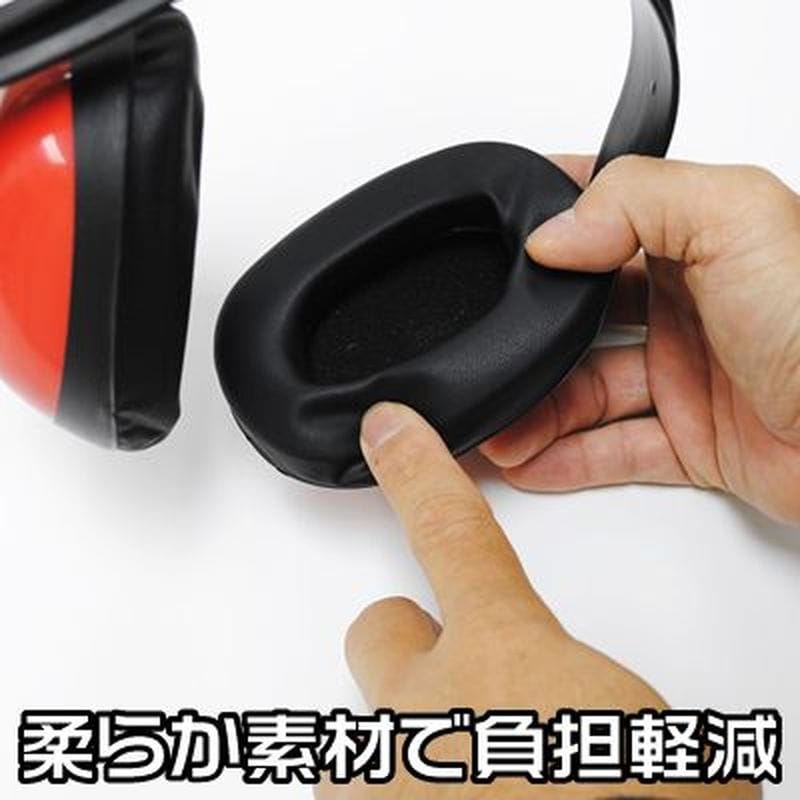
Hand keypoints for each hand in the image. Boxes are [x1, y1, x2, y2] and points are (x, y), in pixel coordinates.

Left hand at [317, 403, 757, 798]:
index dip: (417, 469)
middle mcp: (424, 712)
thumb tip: (575, 711)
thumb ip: (587, 693)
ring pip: (366, 739)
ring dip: (408, 755)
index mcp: (507, 657)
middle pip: (380, 631)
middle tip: (461, 696)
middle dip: (413, 650)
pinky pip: (364, 798)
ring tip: (467, 783)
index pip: (449, 527)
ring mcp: (384, 785)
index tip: (390, 431)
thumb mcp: (641, 728)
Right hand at [481, 156, 799, 525]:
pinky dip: (569, 458)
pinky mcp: (695, 438)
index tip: (493, 246)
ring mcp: (688, 374)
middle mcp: (690, 304)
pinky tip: (529, 461)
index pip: (605, 218)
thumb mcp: (740, 219)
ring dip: (537, 410)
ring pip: (588, 390)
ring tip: (497, 430)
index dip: (548, 227)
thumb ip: (638, 200)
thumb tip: (555, 234)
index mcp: (700, 239)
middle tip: (486, 357)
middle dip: (528, 339)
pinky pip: (615, 449)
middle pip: (581, 318)